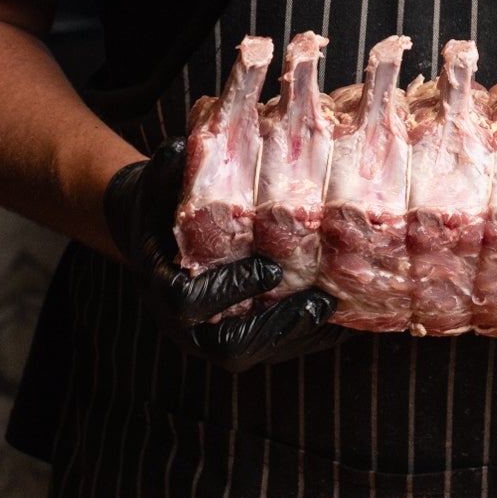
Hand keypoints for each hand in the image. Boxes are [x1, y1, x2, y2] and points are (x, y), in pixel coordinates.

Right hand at [103, 141, 336, 369]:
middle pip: (227, 345)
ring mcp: (209, 333)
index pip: (188, 302)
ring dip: (299, 334)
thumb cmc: (159, 202)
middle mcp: (183, 321)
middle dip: (277, 327)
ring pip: (255, 351)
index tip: (270, 270)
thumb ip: (168, 168)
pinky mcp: (235, 333)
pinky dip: (304, 335)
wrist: (154, 230)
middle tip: (320, 302)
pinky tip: (342, 313)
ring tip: (340, 306)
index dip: (229, 289)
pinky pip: (270, 347)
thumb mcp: (157, 181)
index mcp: (160, 283)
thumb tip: (182, 147)